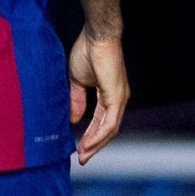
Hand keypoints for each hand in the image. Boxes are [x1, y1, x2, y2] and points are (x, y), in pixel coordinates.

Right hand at [67, 28, 127, 161]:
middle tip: (82, 158)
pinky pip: (110, 122)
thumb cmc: (88, 52)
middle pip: (108, 130)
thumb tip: (74, 119)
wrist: (96, 36)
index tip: (79, 149)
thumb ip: (77, 100)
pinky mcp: (117, 96)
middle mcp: (118, 99)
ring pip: (110, 129)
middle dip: (94, 145)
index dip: (91, 136)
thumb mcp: (77, 81)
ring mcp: (119, 98)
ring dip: (96, 143)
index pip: (101, 122)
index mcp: (109, 95)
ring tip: (83, 154)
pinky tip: (89, 143)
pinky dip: (99, 134)